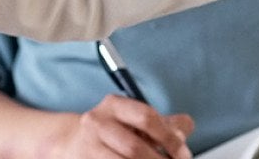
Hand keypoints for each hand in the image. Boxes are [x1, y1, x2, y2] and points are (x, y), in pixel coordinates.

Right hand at [51, 94, 194, 158]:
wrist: (74, 143)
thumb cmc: (114, 131)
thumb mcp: (137, 120)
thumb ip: (165, 124)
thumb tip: (184, 129)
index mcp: (114, 104)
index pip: (147, 117)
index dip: (169, 138)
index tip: (183, 154)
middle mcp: (97, 122)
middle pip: (135, 147)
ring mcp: (88, 145)